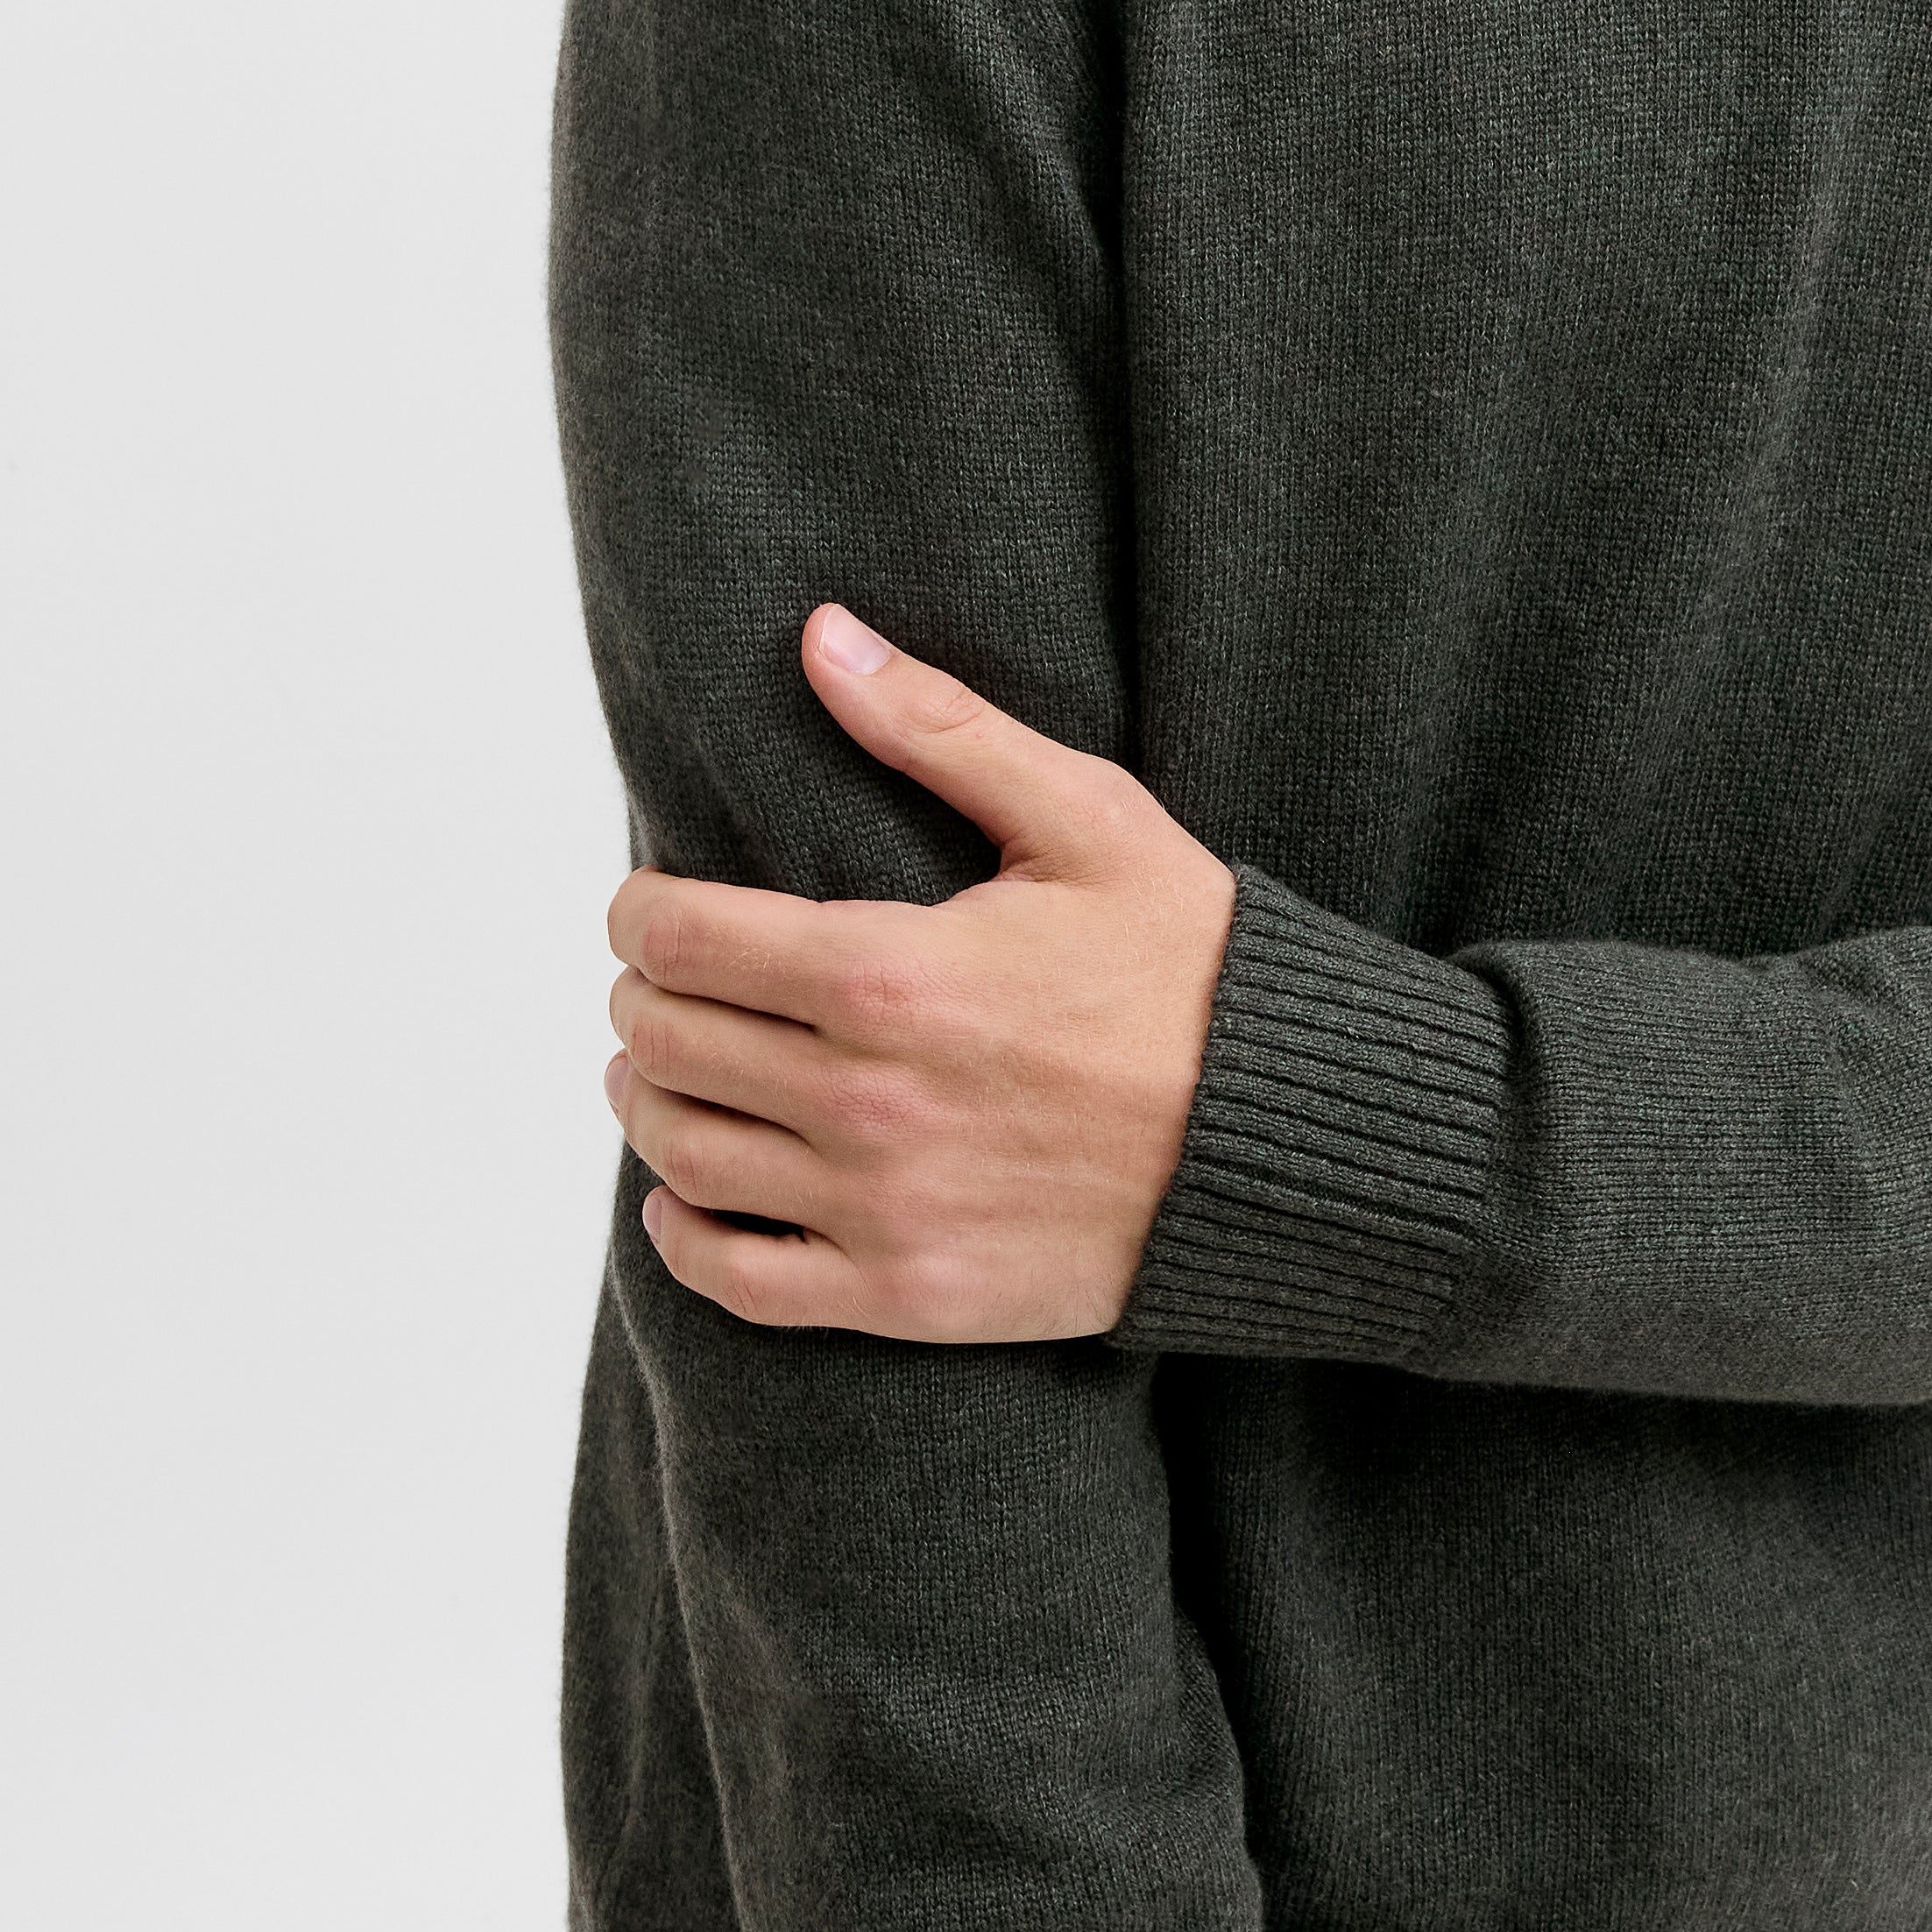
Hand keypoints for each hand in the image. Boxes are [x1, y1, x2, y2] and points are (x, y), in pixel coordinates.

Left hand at [606, 605, 1236, 1341]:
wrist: (1291, 1139)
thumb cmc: (1195, 970)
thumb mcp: (1087, 820)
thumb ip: (941, 729)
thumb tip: (822, 638)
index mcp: (894, 973)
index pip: (683, 938)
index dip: (640, 912)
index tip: (650, 906)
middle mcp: (868, 1099)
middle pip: (665, 1043)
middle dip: (648, 997)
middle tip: (670, 980)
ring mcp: (883, 1206)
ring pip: (685, 1156)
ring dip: (655, 1102)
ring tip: (675, 1070)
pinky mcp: (907, 1293)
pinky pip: (738, 1281)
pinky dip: (685, 1237)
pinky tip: (688, 1195)